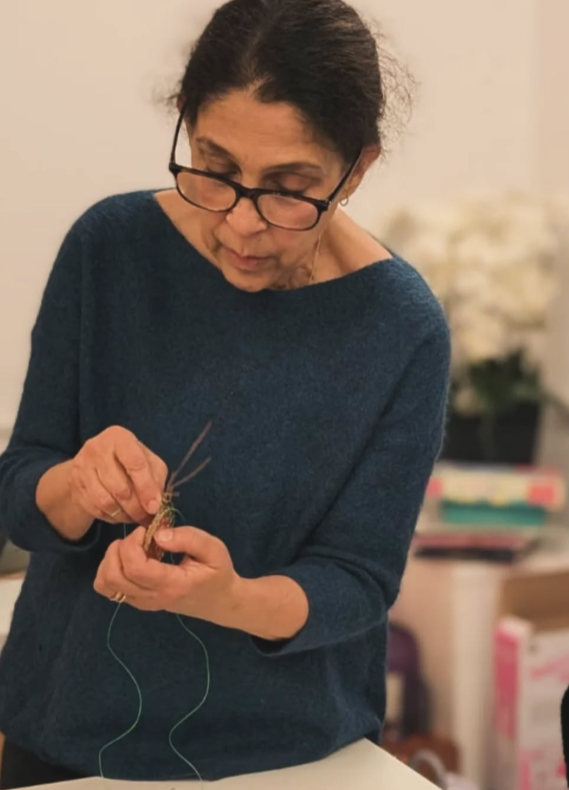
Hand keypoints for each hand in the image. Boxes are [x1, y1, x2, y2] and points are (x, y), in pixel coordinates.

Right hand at [68, 426, 167, 525]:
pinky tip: (120, 514)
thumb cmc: (129, 460)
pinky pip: (94, 509)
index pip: (135, 463)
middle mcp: (97, 448)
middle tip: (146, 517)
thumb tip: (155, 503)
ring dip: (124, 514)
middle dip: (136, 507)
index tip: (154, 507)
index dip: (146, 488)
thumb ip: (156, 479)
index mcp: (119, 437)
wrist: (94, 462)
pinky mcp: (75, 485)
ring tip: (135, 517)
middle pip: (119, 487)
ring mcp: (82, 467)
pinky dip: (111, 516)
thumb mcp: (149, 461)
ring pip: (105, 501)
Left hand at [94, 526, 242, 624]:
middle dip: (118, 549)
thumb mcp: (214, 549)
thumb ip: (188, 538)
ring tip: (132, 548)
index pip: (135, 569)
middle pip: (113, 577)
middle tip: (138, 537)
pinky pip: (109, 588)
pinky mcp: (136, 601)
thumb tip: (158, 534)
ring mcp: (141, 602)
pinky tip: (130, 559)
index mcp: (172, 585)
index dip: (132, 544)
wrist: (219, 602)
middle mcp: (151, 598)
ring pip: (105, 584)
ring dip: (111, 559)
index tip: (145, 530)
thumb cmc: (217, 573)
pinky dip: (110, 569)